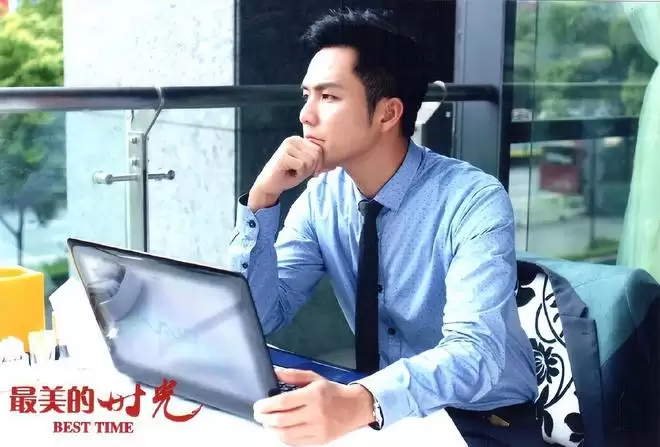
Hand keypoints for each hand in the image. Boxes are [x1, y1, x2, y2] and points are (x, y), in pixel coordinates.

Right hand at [248, 136, 328, 210]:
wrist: (270, 185)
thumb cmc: (288, 175)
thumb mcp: (306, 166)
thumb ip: (317, 161)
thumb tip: (335, 163)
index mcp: (299, 140)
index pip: (319, 150)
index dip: (318, 164)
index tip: (308, 171)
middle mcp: (293, 140)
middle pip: (316, 154)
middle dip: (311, 168)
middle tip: (299, 172)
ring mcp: (287, 146)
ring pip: (310, 160)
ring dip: (304, 172)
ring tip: (293, 172)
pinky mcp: (283, 156)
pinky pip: (302, 166)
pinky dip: (298, 174)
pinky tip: (289, 174)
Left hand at [253, 368, 374, 445]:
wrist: (355, 407)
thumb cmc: (333, 392)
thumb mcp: (314, 378)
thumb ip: (293, 375)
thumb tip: (274, 372)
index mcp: (313, 395)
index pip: (283, 403)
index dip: (266, 405)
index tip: (258, 405)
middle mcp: (315, 413)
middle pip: (281, 420)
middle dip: (265, 418)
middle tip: (259, 415)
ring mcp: (318, 429)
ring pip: (286, 435)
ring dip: (272, 429)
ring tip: (267, 423)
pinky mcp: (319, 441)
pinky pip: (295, 443)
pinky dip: (283, 437)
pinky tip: (280, 431)